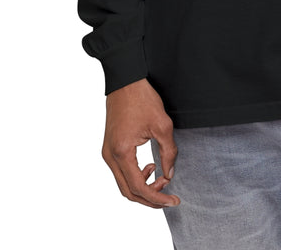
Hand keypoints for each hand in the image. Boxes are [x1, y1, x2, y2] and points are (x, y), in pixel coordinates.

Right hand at [102, 78, 180, 208]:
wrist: (125, 81)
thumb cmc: (141, 99)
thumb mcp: (162, 125)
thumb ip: (168, 152)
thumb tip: (170, 174)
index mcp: (121, 152)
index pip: (138, 187)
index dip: (157, 198)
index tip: (173, 200)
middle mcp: (110, 156)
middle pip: (128, 192)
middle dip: (150, 198)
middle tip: (169, 196)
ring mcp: (107, 152)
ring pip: (123, 183)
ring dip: (142, 187)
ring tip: (161, 177)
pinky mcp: (109, 147)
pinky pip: (121, 172)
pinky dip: (135, 176)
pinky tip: (150, 167)